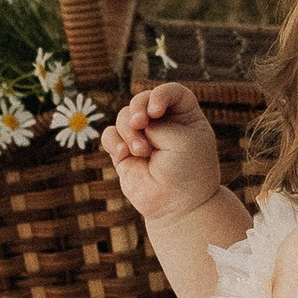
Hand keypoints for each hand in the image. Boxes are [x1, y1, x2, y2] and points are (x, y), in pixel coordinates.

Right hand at [106, 79, 221, 224]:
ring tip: (141, 152)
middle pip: (141, 100)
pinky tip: (124, 153)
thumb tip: (131, 123)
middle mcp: (163, 124)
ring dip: (129, 131)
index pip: (171, 92)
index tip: (156, 110)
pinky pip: (110, 135)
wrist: (178, 206)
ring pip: (124, 117)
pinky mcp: (124, 153)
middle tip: (141, 124)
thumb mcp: (181, 139)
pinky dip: (114, 140)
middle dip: (138, 109)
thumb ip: (155, 122)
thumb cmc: (188, 171)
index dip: (160, 94)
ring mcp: (143, 138)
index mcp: (185, 117)